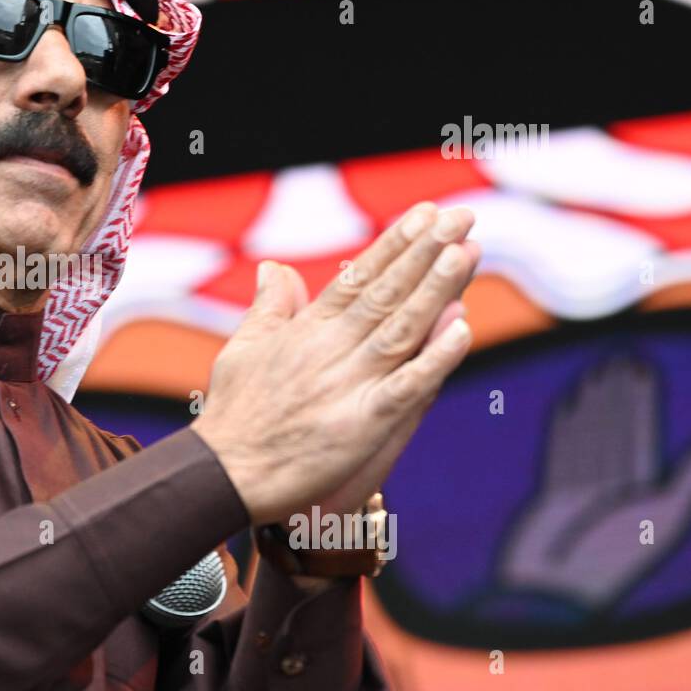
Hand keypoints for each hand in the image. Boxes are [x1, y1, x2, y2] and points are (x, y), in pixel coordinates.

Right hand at [191, 201, 480, 525]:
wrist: (224, 475)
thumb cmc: (233, 415)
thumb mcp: (243, 349)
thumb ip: (269, 308)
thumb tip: (273, 266)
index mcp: (304, 330)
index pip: (358, 277)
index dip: (394, 245)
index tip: (426, 215)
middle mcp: (329, 349)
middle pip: (386, 293)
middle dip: (425, 253)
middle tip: (461, 217)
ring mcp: (347, 385)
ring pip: (401, 329)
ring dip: (436, 290)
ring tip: (467, 252)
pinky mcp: (360, 424)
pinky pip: (405, 388)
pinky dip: (433, 360)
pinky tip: (461, 330)